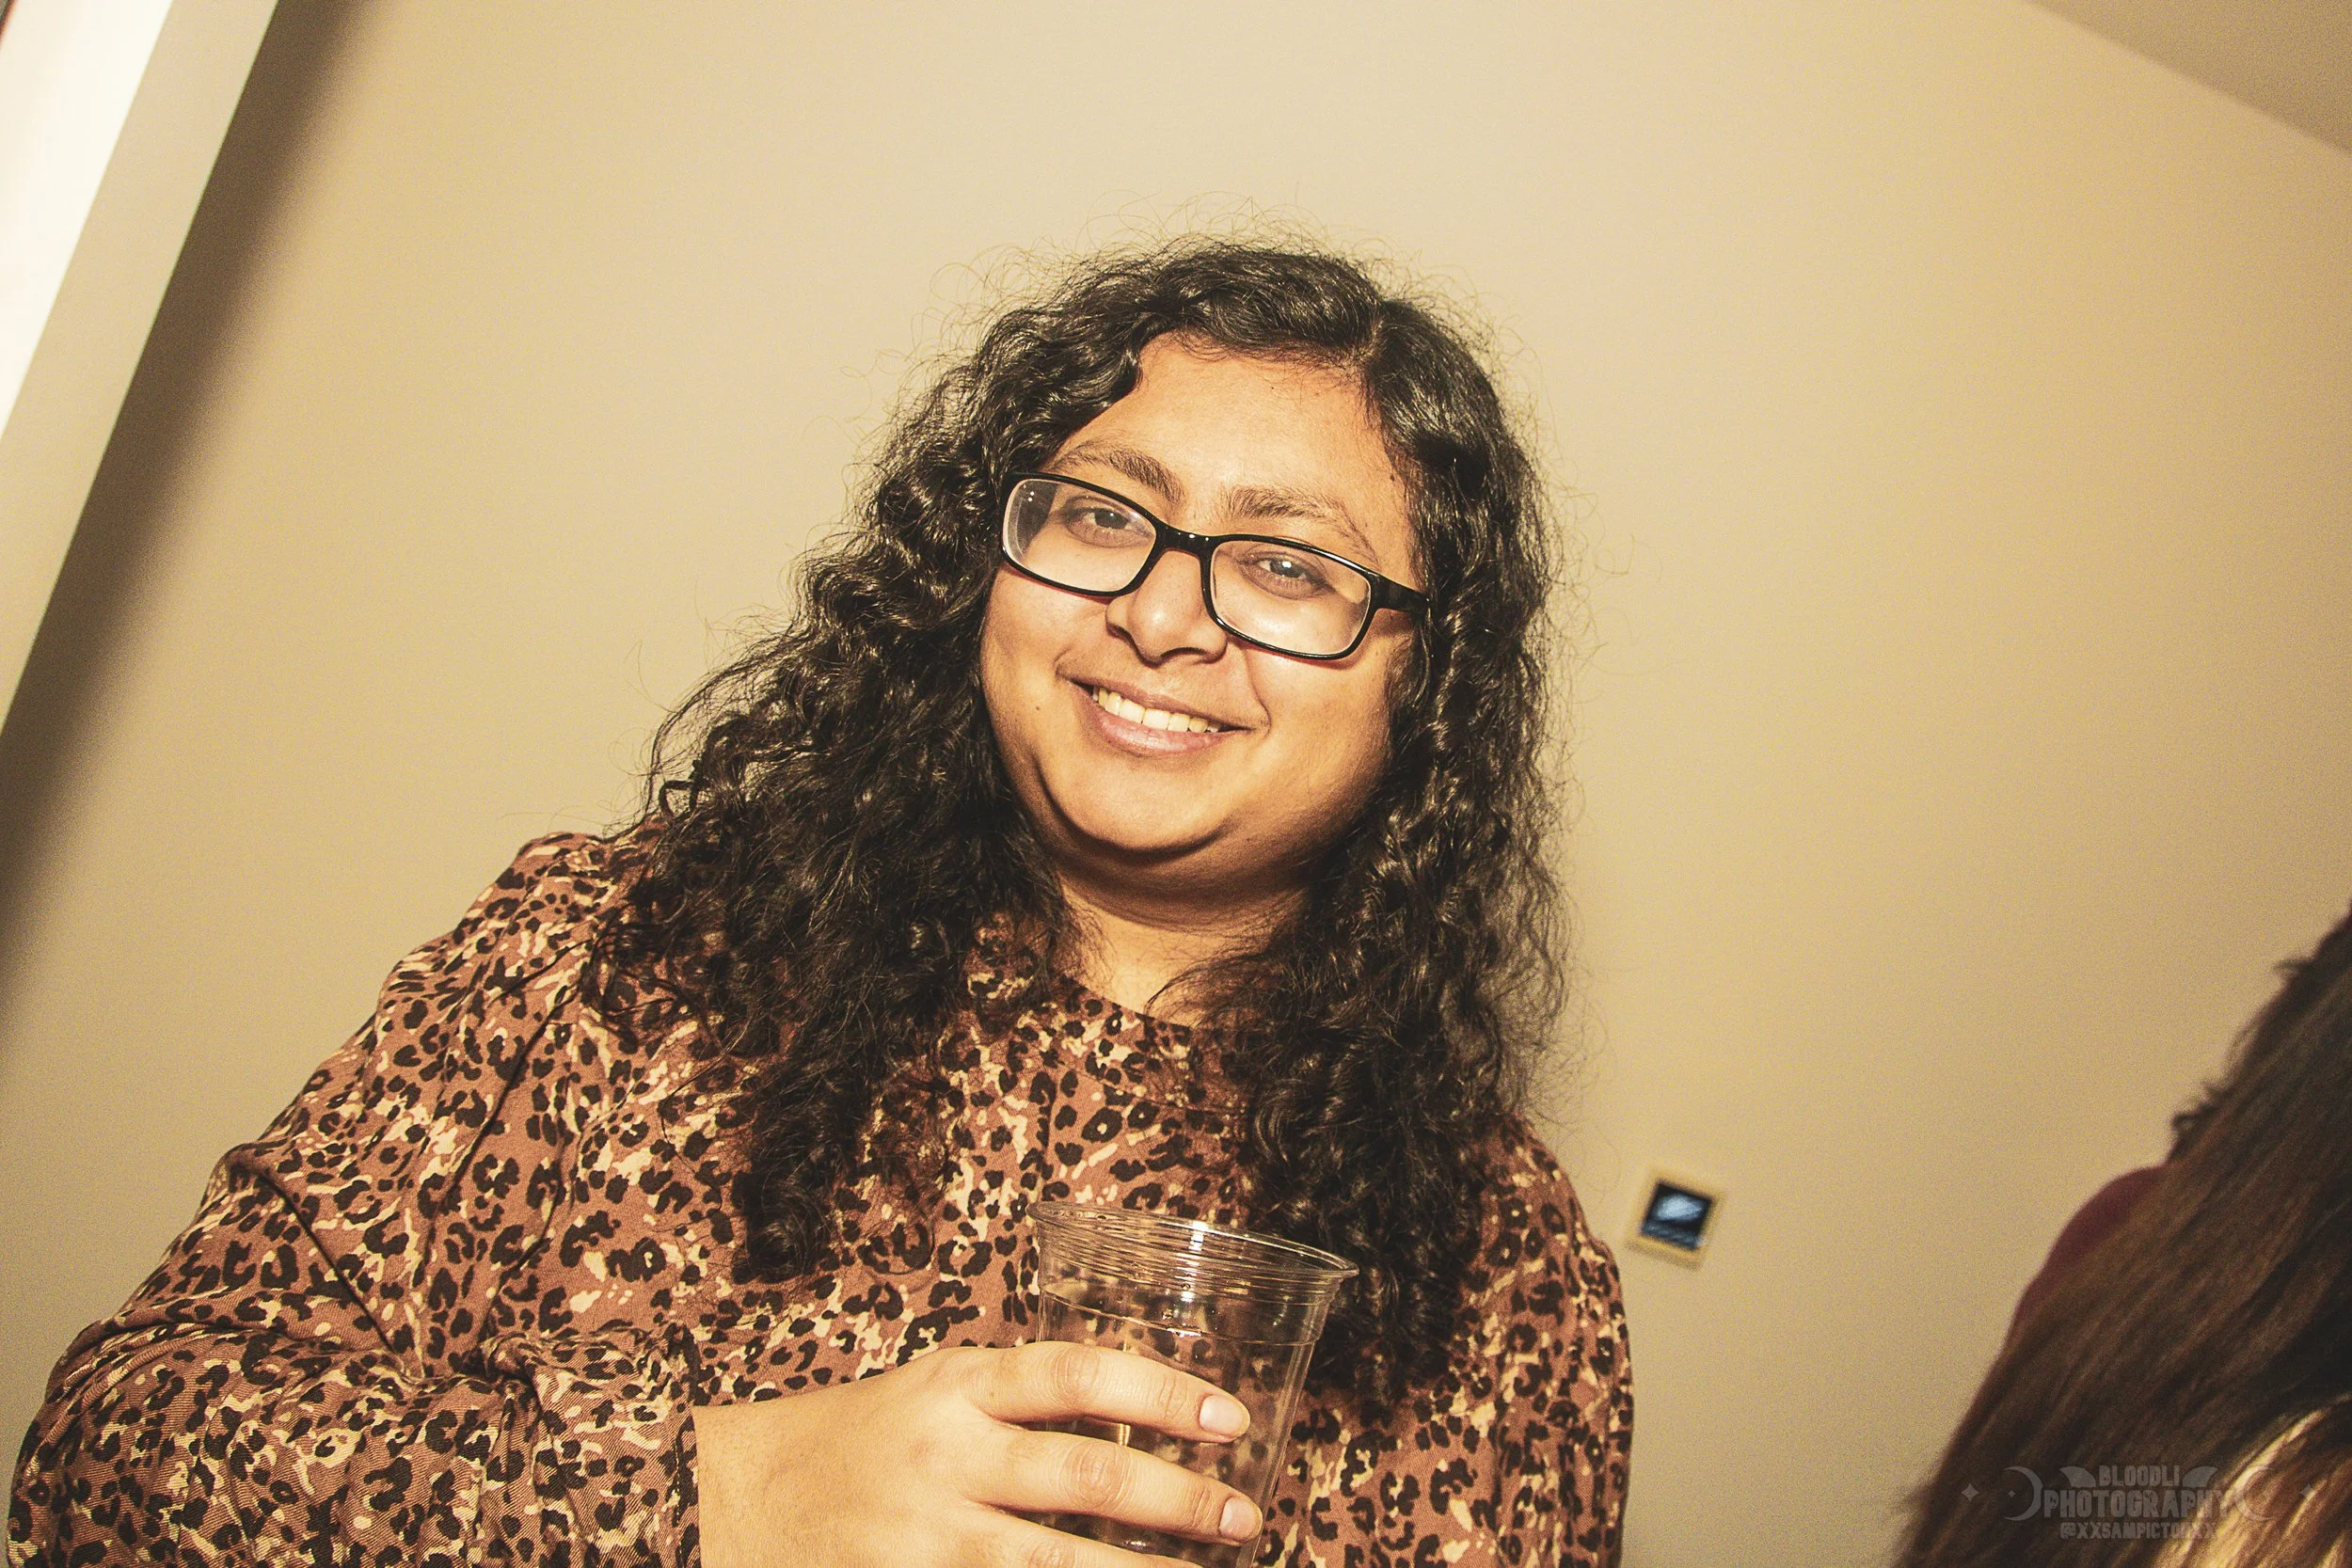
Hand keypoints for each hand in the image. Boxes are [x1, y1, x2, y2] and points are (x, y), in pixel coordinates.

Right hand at [693, 1341, 1261, 1567]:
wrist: (736, 1497)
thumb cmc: (860, 1438)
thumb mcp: (935, 1389)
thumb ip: (1020, 1399)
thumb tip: (1140, 1418)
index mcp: (959, 1386)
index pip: (1078, 1372)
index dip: (1161, 1390)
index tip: (1230, 1418)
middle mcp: (946, 1455)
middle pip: (1084, 1472)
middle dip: (1177, 1498)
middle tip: (1243, 1516)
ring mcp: (926, 1534)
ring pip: (1053, 1564)